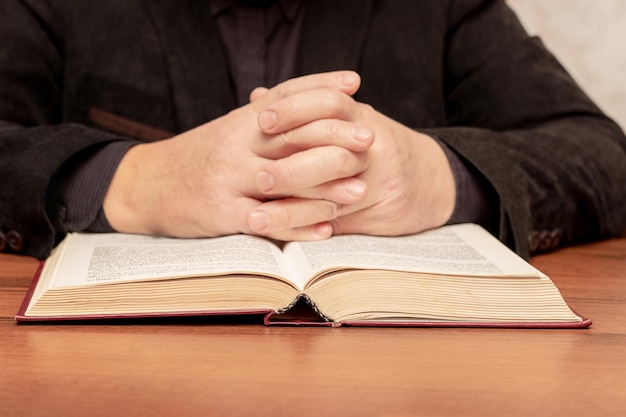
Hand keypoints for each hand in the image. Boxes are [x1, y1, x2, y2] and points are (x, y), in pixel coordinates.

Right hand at [103, 71, 372, 239]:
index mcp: (239, 122)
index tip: (353, 85)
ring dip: (322, 187)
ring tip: (359, 190)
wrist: (148, 185)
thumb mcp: (230, 129)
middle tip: (369, 139)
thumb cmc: (201, 156)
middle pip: (288, 138)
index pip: (283, 97)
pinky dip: (297, 226)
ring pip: (280, 182)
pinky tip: (325, 228)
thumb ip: (266, 116)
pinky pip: (265, 222)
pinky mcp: (220, 214)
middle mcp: (234, 147)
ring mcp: (226, 181)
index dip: (319, 87)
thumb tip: (307, 100)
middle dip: (332, 137)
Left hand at [249, 82, 455, 236]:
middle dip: (291, 166)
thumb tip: (256, 96)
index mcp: (359, 116)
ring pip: (330, 193)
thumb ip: (303, 113)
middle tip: (259, 179)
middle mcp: (370, 144)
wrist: (432, 180)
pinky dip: (309, 227)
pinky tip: (284, 235)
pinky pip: (339, 218)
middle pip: (331, 153)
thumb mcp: (347, 121)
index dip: (294, 109)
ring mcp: (376, 178)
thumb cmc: (376, 147)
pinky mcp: (380, 209)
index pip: (328, 103)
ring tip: (256, 219)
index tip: (262, 119)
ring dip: (291, 208)